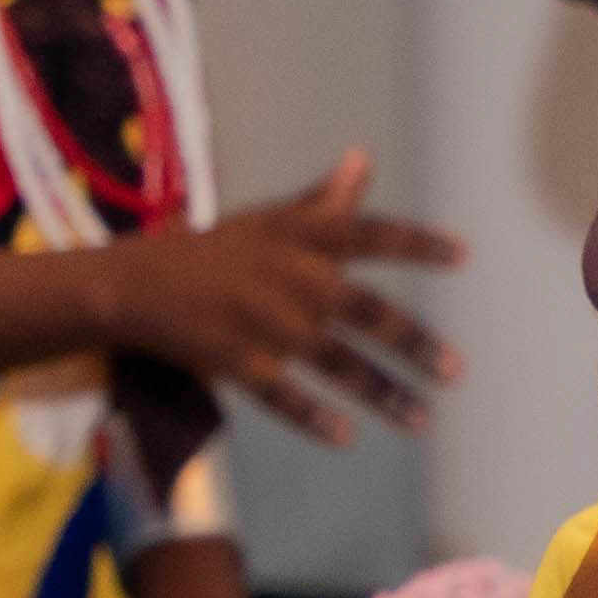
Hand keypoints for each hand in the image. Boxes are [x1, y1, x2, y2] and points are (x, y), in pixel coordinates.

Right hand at [86, 149, 466, 441]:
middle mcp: (290, 276)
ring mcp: (263, 322)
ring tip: (421, 420)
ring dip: (382, 393)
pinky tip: (345, 438)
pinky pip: (282, 394)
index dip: (418, 243)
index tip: (464, 255)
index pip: (370, 233)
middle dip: (414, 343)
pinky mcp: (235, 360)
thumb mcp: (267, 219)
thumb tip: (362, 158)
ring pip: (336, 362)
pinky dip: (313, 418)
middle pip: (366, 311)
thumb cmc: (213, 250)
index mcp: (299, 235)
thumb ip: (321, 200)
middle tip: (456, 373)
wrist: (133, 283)